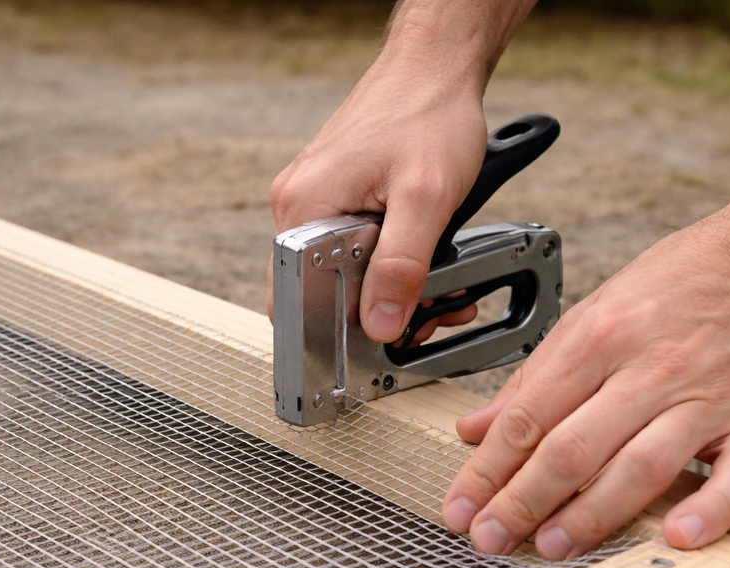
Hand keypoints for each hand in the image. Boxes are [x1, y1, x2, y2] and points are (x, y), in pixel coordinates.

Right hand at [268, 55, 487, 341]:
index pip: (294, 298)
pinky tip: (419, 257)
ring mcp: (315, 198)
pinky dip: (386, 261)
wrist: (435, 67)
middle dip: (374, 310)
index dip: (335, 329)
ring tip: (433, 284)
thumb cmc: (428, 114)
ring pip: (340, 271)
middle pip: (319, 290)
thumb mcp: (425, 199)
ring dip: (387, 287)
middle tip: (425, 311)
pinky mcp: (336, 193)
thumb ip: (401, 267)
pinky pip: (349, 246)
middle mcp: (297, 204)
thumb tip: (380, 324)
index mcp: (303, 208)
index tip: (380, 338)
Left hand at [440, 208, 729, 557]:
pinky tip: (677, 538)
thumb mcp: (591, 313)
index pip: (527, 417)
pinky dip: (711, 510)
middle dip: (522, 500)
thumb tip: (474, 428)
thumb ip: (532, 378)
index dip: (486, 469)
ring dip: (591, 514)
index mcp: (599, 339)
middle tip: (488, 538)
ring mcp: (706, 398)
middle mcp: (648, 369)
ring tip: (551, 546)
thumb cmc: (679, 284)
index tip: (459, 508)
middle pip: (573, 447)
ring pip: (640, 466)